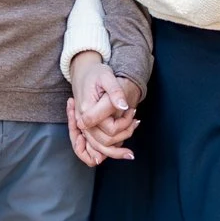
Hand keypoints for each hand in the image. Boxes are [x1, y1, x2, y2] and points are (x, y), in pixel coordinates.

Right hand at [66, 51, 138, 167]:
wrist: (83, 74)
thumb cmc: (96, 73)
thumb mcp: (107, 76)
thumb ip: (115, 91)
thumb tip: (124, 106)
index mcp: (87, 109)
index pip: (111, 128)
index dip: (125, 124)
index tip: (133, 110)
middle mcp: (83, 121)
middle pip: (106, 142)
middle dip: (125, 133)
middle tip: (136, 119)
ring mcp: (83, 126)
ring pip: (102, 146)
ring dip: (121, 141)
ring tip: (133, 124)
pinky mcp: (87, 128)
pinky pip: (99, 143)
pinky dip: (113, 143)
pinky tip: (125, 129)